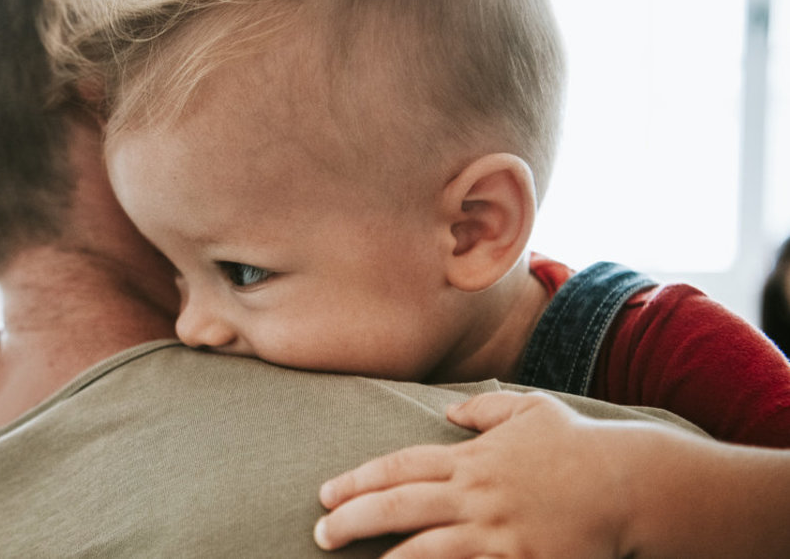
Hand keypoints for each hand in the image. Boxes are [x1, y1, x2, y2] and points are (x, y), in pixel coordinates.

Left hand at [314, 391, 637, 557]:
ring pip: (426, 548)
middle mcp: (477, 494)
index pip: (399, 467)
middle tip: (319, 533)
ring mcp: (498, 531)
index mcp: (472, 458)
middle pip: (399, 506)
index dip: (358, 480)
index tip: (326, 493)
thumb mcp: (532, 410)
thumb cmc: (581, 445)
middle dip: (352, 519)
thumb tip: (450, 411)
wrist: (635, 483)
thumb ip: (486, 410)